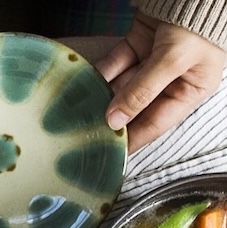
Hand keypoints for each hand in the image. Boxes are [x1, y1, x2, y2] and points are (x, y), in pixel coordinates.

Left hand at [95, 13, 225, 153]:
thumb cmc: (197, 24)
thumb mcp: (173, 61)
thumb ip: (142, 90)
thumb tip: (115, 121)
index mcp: (190, 90)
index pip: (156, 123)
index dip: (132, 139)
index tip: (108, 153)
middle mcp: (171, 80)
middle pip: (135, 106)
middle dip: (111, 118)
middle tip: (85, 134)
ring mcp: (152, 63)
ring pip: (121, 86)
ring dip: (101, 96)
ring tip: (79, 113)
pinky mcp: (137, 47)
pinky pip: (115, 64)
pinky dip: (100, 73)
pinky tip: (83, 85)